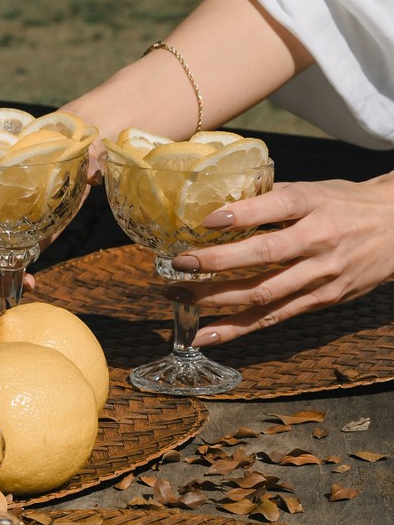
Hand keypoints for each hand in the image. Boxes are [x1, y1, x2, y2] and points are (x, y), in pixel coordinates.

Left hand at [168, 174, 393, 345]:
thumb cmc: (345, 204)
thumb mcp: (314, 189)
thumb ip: (271, 196)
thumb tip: (218, 201)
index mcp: (315, 204)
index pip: (278, 205)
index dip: (243, 215)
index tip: (205, 220)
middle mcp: (319, 240)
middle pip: (266, 254)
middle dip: (218, 262)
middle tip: (179, 264)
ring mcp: (322, 274)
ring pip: (265, 292)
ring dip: (218, 299)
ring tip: (178, 297)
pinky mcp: (323, 301)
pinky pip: (274, 317)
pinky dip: (237, 328)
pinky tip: (204, 334)